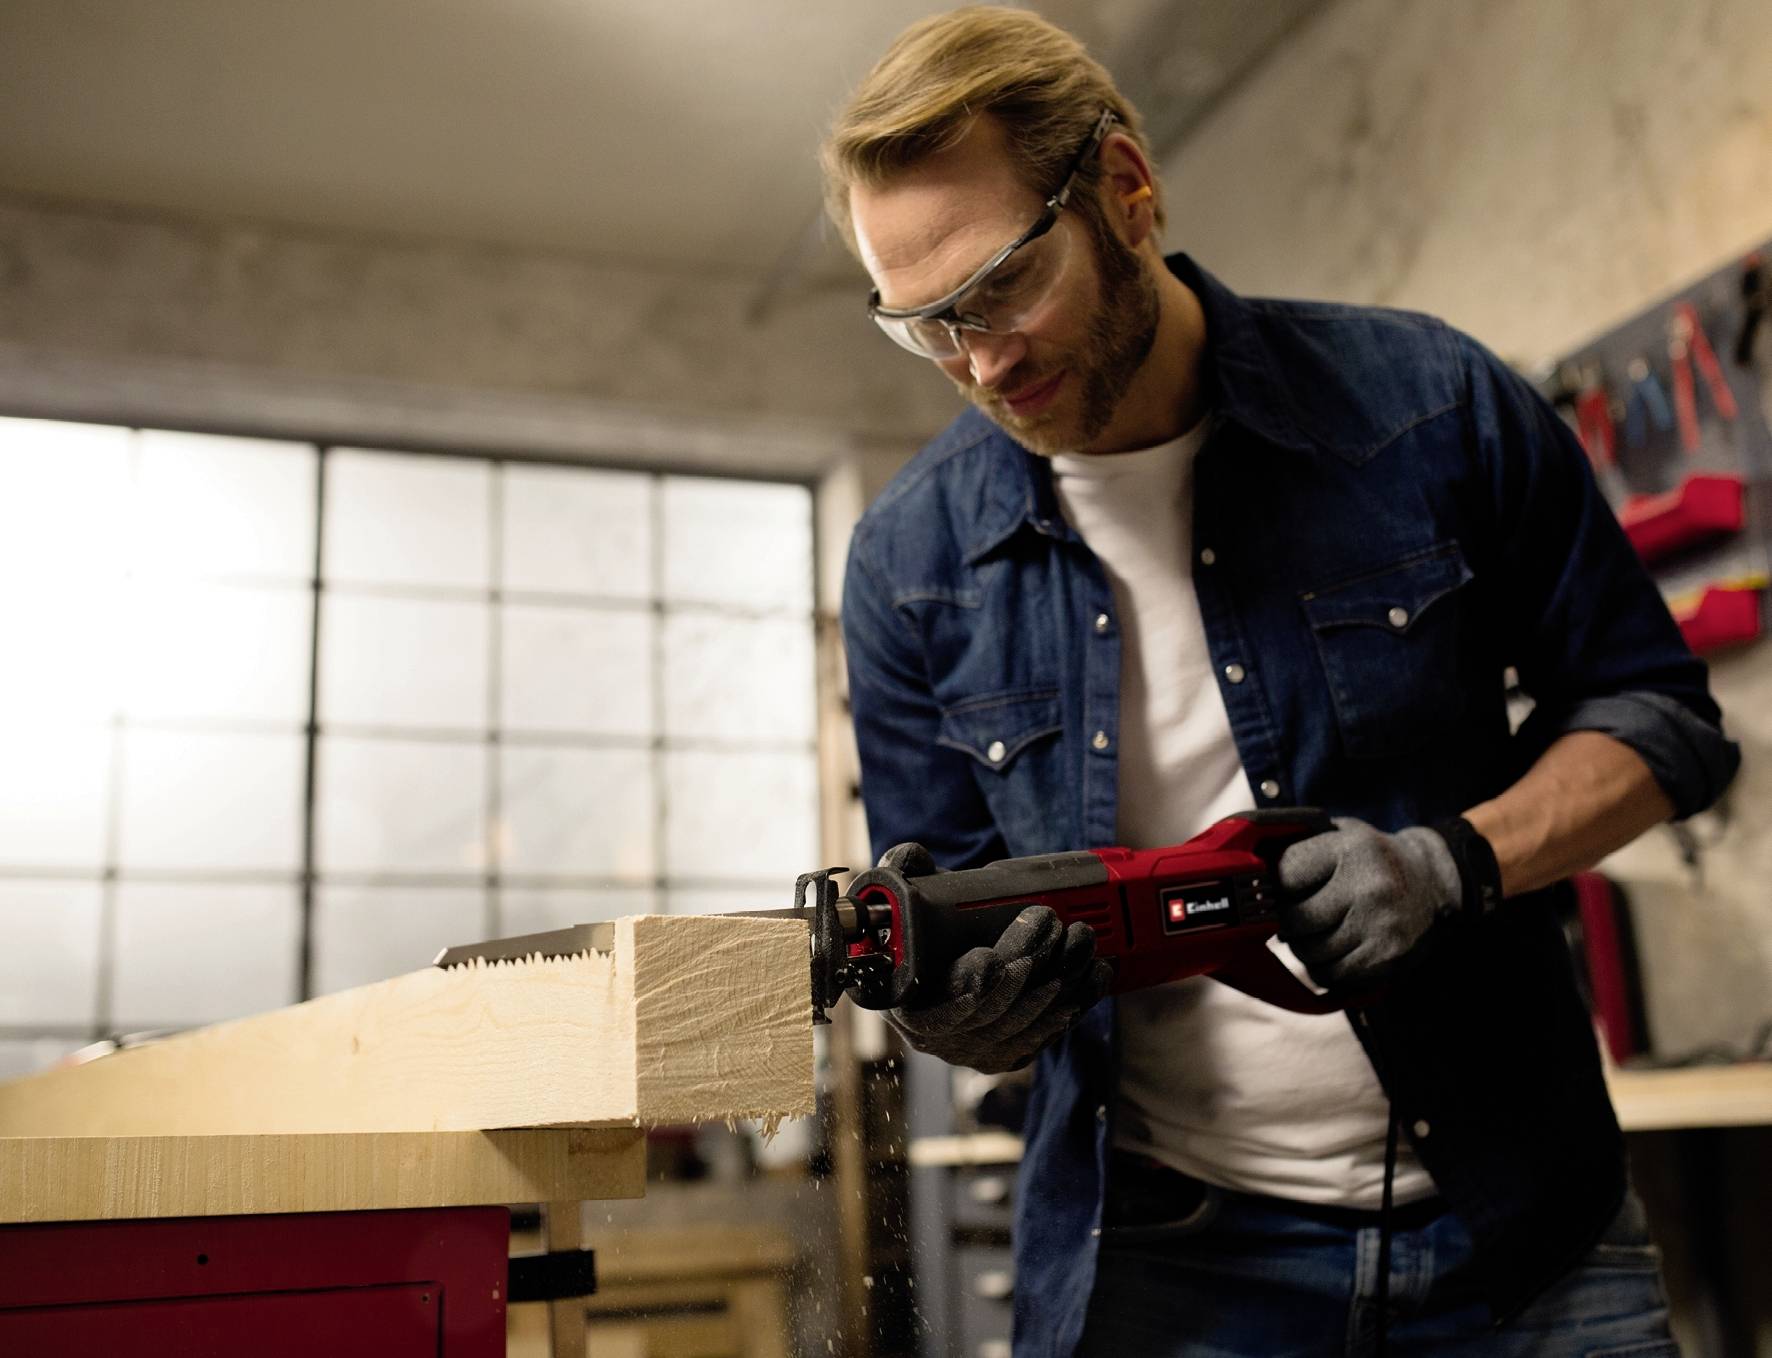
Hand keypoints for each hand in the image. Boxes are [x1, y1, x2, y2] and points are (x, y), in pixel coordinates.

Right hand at [877, 842, 1111, 1074]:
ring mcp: (978, 1050)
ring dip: (1062, 981)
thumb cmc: (928, 928)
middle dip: (1027, 965)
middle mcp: (942, 1037)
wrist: (947, 962)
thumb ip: (904, 870)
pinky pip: (1051, 1033)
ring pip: (1028, 1023)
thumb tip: (911, 858)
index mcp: (907, 1005)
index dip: (966, 986)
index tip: (991, 957)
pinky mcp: (1012, 1053)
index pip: (937, 1007)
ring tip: (1081, 939)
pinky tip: (1096, 974)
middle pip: (993, 1012)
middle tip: (1050, 923)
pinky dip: (1078, 1002)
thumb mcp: (907, 894)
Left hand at [1276, 817, 1461, 989]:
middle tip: (1295, 914)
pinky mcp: (1387, 958)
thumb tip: (1246, 868)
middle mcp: (1368, 887)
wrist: (1434, 882)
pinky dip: (1324, 966)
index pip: (1284, 875)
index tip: (1278, 889)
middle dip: (1286, 921)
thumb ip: (1296, 844)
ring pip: (1308, 953)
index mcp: (1351, 849)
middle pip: (1293, 921)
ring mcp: (1380, 926)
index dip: (1274, 886)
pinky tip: (1337, 946)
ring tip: (1321, 928)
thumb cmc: (1371, 857)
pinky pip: (1330, 974)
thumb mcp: (1340, 833)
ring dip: (1305, 945)